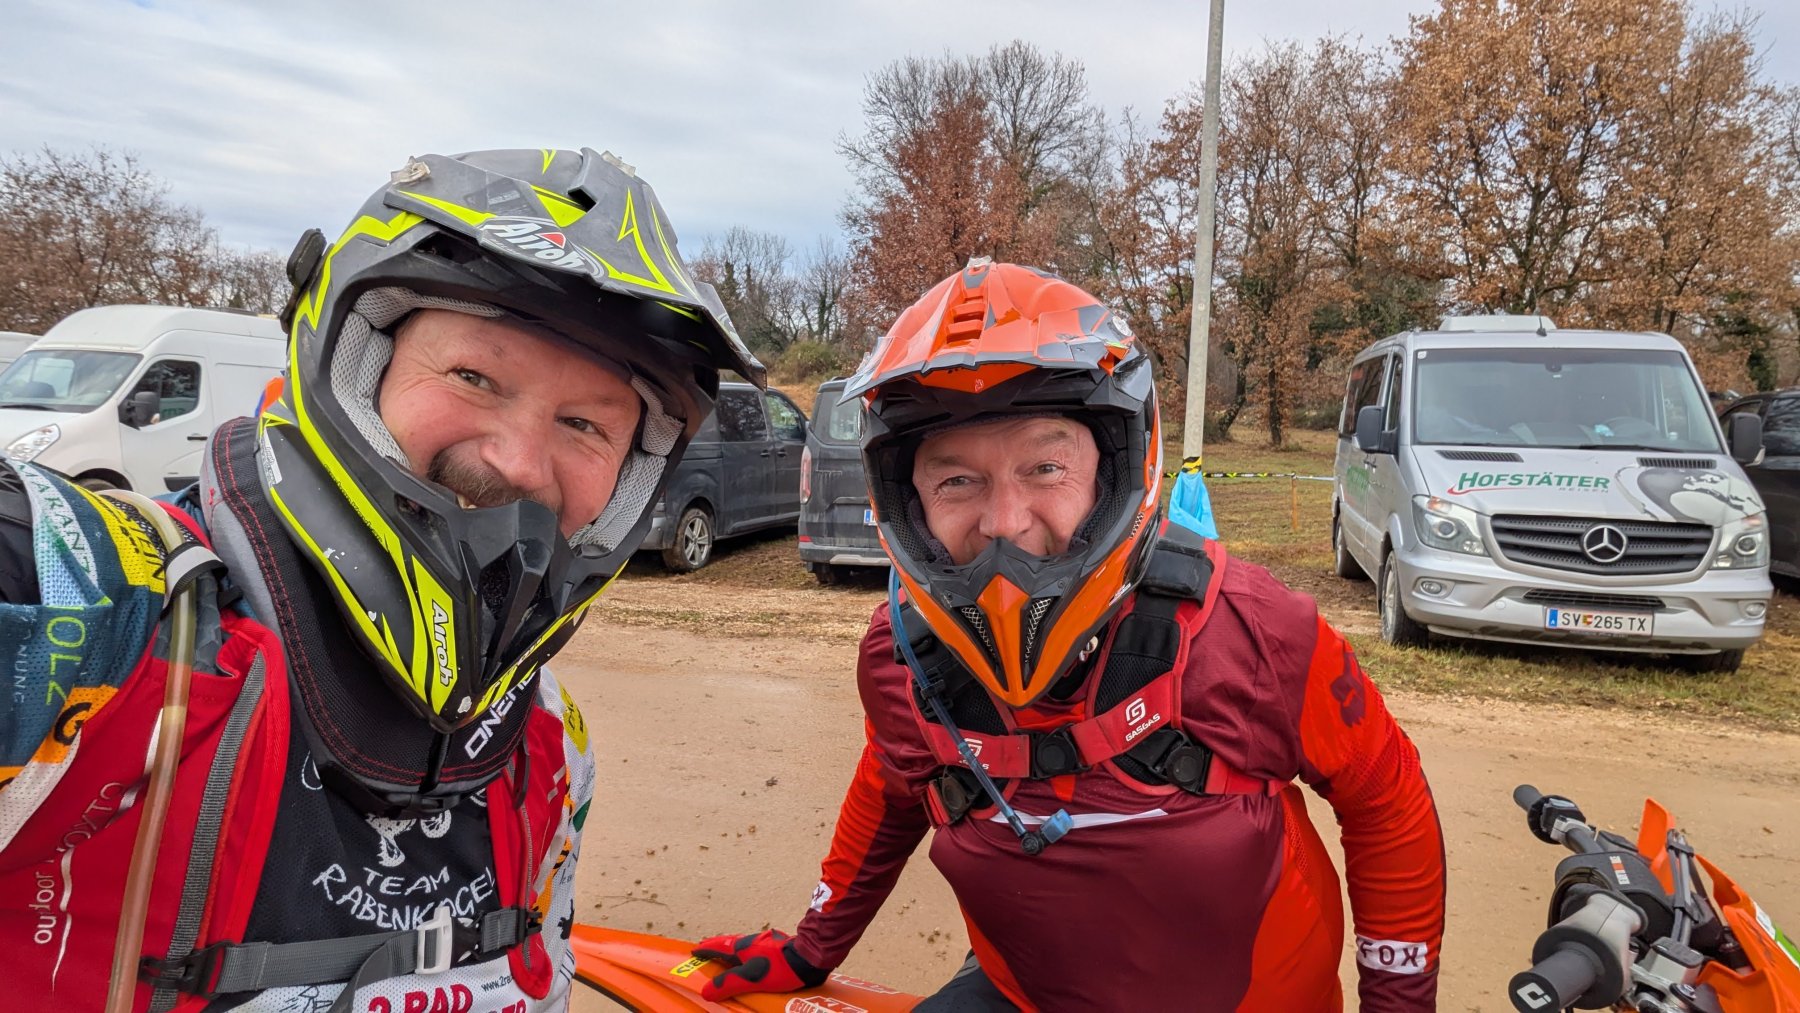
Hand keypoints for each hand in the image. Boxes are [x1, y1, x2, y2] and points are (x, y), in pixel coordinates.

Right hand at [691, 929, 828, 1000]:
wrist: (809, 957)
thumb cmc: (780, 967)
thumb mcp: (751, 979)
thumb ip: (728, 984)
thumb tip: (705, 991)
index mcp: (742, 947)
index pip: (718, 947)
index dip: (706, 949)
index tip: (695, 950)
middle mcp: (752, 942)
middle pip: (729, 943)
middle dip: (717, 946)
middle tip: (707, 948)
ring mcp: (765, 942)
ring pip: (743, 946)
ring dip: (731, 950)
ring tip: (726, 956)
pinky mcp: (777, 947)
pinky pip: (755, 949)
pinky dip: (746, 954)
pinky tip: (753, 959)